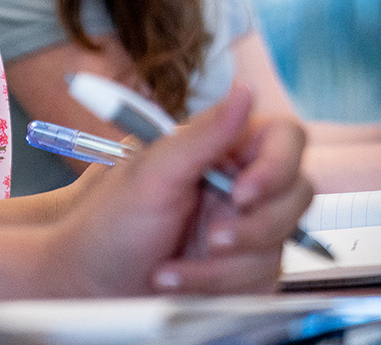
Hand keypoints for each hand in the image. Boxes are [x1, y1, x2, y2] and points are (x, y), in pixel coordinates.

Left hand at [48, 86, 311, 294]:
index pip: (284, 142)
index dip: (277, 166)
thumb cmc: (106, 226)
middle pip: (296, 196)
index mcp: (225, 152)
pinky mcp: (243, 276)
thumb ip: (204, 134)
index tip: (243, 193)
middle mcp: (241, 189)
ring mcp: (246, 235)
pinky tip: (177, 283)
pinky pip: (258, 283)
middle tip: (213, 237)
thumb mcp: (151, 173)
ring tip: (170, 269)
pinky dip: (215, 288)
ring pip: (278, 247)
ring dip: (222, 265)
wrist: (85, 288)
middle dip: (254, 225)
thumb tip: (245, 91)